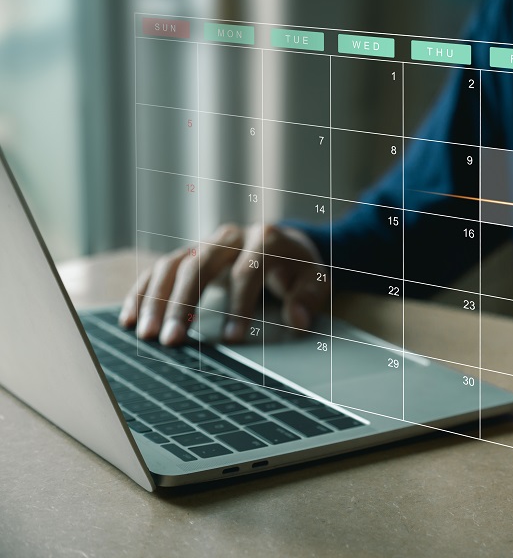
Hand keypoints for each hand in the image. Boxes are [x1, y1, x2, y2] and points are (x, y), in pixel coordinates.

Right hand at [118, 224, 328, 345]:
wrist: (285, 246)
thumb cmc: (299, 270)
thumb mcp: (317, 281)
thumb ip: (309, 298)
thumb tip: (296, 318)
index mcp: (265, 239)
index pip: (247, 270)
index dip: (240, 305)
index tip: (232, 339)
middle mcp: (230, 237)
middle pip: (200, 265)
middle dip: (183, 304)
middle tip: (172, 341)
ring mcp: (206, 243)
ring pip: (173, 265)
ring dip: (156, 300)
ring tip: (146, 335)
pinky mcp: (189, 254)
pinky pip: (158, 270)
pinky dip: (143, 293)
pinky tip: (130, 319)